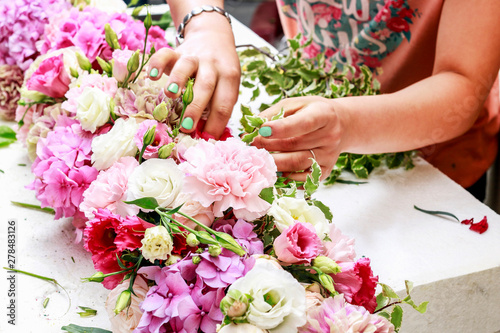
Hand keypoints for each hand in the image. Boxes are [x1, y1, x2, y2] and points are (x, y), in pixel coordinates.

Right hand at [147, 14, 239, 138]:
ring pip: (186, 67)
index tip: (207, 139)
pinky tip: (152, 76)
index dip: (216, 123)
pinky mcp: (176, 51)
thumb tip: (207, 137)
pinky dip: (157, 64)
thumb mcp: (227, 86)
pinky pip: (165, 54)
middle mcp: (212, 65)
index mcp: (229, 77)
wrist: (214, 36)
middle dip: (196, 108)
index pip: (224, 103)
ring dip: (178, 81)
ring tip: (171, 95)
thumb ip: (218, 107)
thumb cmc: (220, 72)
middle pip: (206, 86)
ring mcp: (193, 57)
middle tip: (187, 127)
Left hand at [252, 96, 343, 180]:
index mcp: (324, 114)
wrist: (340, 125)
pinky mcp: (325, 171)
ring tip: (259, 158)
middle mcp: (330, 136)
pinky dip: (286, 177)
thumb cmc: (310, 112)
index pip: (303, 123)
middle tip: (252, 145)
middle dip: (269, 146)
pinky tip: (275, 169)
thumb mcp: (294, 104)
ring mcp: (329, 156)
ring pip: (296, 164)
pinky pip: (303, 179)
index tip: (262, 130)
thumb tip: (252, 130)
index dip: (282, 128)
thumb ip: (273, 114)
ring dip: (273, 162)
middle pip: (295, 145)